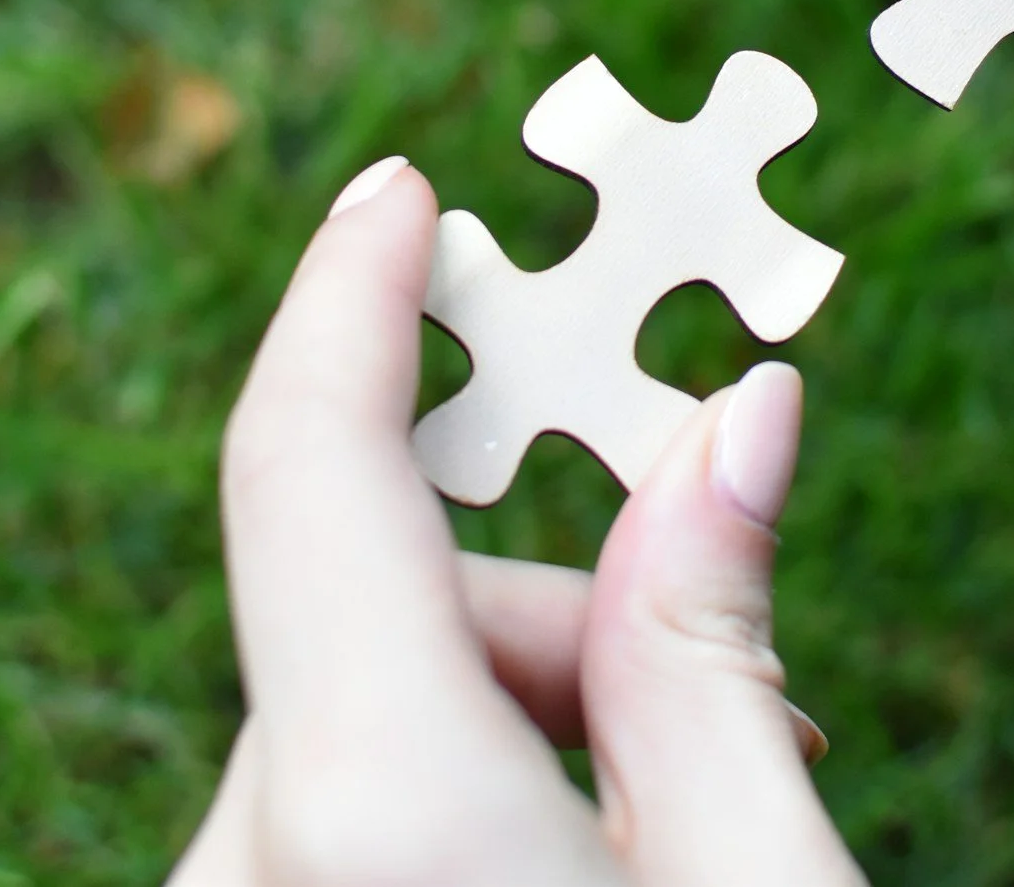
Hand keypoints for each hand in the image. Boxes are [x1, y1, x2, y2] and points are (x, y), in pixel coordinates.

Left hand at [167, 159, 861, 886]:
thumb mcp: (761, 876)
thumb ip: (707, 641)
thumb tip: (738, 412)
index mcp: (379, 808)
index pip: (312, 470)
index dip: (351, 304)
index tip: (398, 195)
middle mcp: (248, 874)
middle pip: (374, 626)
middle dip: (556, 624)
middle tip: (766, 721)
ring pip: (350, 726)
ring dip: (508, 724)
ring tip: (683, 832)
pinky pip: (323, 822)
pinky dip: (443, 806)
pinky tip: (570, 871)